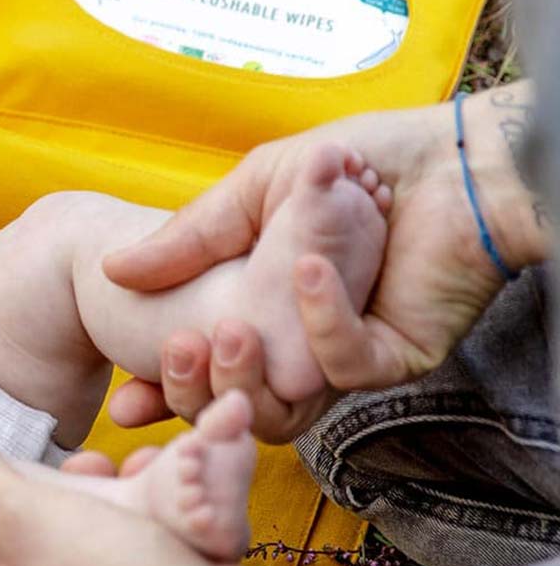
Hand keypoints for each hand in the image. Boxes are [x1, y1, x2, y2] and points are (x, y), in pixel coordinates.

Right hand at [103, 89, 541, 438]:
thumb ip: (186, 237)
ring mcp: (345, 359)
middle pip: (234, 408)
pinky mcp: (394, 358)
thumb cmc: (358, 162)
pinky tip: (307, 269)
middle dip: (194, 393)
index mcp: (260, 317)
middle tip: (177, 348)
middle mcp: (298, 348)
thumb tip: (114, 271)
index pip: (201, 377)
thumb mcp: (250, 191)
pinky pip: (344, 366)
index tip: (125, 402)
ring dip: (247, 375)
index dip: (160, 395)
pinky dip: (320, 323)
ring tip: (232, 326)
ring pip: (284, 410)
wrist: (450, 155)